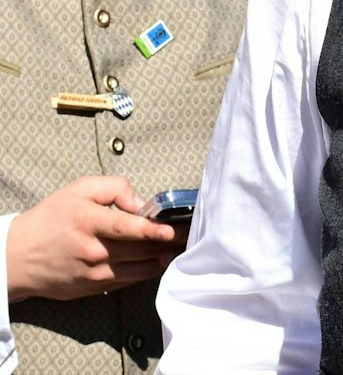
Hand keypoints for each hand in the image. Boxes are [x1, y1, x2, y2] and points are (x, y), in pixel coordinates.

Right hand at [6, 176, 180, 300]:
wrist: (17, 256)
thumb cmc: (51, 218)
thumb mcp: (79, 190)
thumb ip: (114, 188)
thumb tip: (141, 204)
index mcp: (88, 222)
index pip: (128, 228)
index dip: (154, 229)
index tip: (172, 229)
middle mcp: (92, 251)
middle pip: (140, 249)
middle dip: (169, 243)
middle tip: (191, 236)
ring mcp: (93, 273)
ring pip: (138, 269)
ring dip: (162, 261)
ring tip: (180, 251)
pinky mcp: (93, 288)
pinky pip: (127, 281)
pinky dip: (145, 273)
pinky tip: (158, 264)